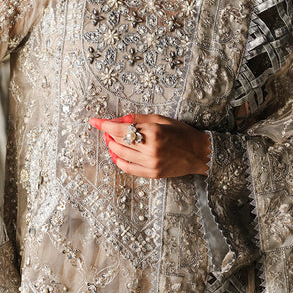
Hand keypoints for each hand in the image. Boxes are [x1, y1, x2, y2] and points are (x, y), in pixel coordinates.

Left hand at [89, 113, 210, 178]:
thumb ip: (138, 119)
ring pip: (120, 154)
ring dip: (112, 147)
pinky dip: (119, 161)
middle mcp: (150, 148)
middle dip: (108, 135)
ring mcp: (151, 163)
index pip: (120, 128)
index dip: (104, 125)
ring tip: (112, 141)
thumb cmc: (181, 133)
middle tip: (106, 130)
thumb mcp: (161, 119)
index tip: (94, 121)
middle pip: (118, 141)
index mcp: (153, 132)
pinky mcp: (152, 174)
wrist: (199, 153)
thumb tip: (117, 120)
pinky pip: (127, 168)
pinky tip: (117, 155)